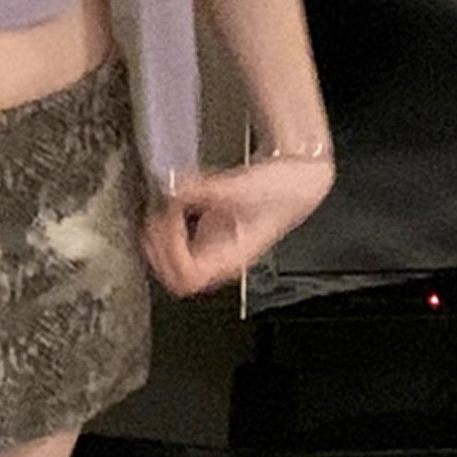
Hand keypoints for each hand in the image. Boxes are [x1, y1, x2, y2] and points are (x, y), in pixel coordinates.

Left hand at [141, 155, 334, 298]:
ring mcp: (214, 242)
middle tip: (155, 217)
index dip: (170, 253)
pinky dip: (171, 219)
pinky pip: (181, 233)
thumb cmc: (283, 191)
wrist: (300, 178)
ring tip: (160, 209)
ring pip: (174, 257)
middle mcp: (220, 255)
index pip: (188, 278)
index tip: (166, 221)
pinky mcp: (211, 225)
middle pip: (175, 274)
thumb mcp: (243, 188)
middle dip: (158, 247)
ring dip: (161, 235)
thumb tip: (172, 188)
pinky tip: (171, 201)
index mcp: (231, 258)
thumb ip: (205, 189)